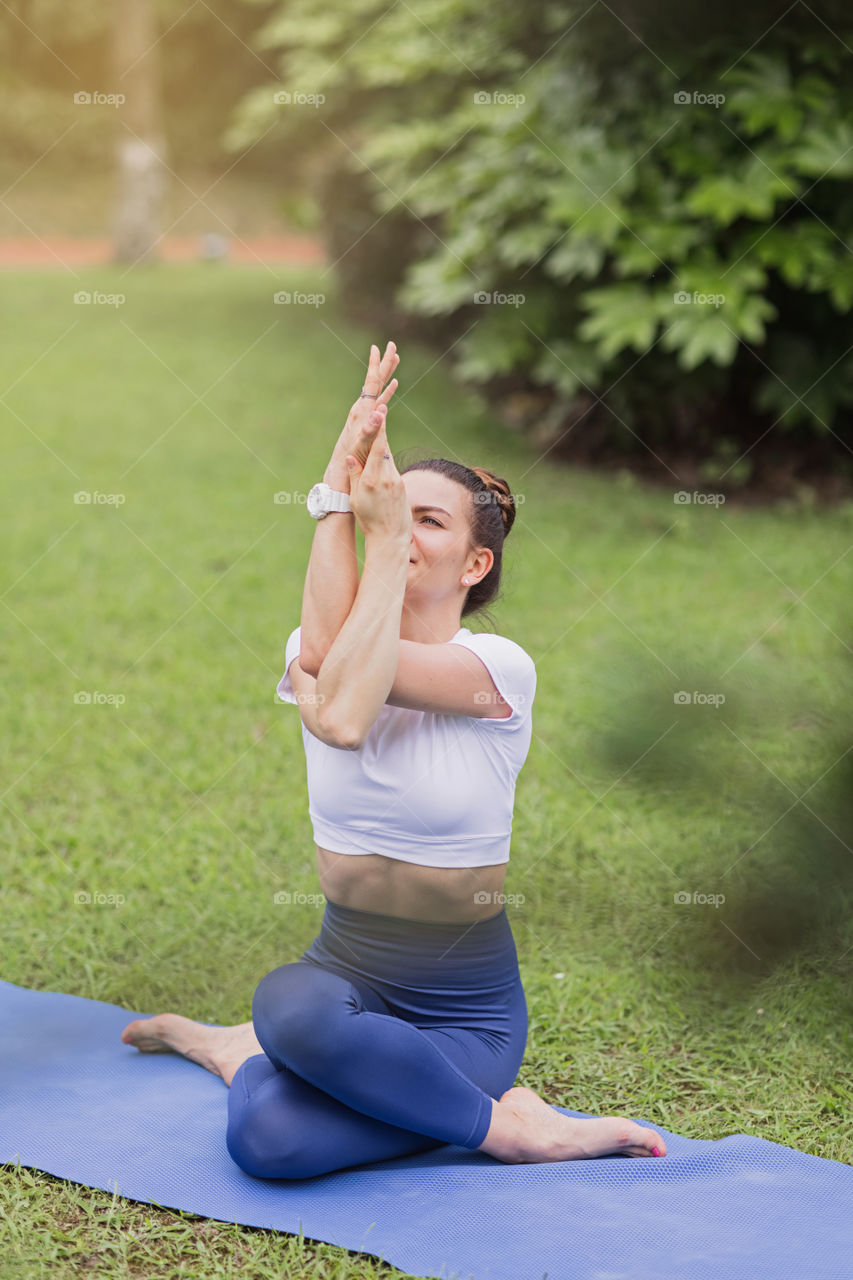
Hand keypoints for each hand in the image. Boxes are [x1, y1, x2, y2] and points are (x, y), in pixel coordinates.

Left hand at [326, 341, 399, 488]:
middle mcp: (362, 410)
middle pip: (375, 381)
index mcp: (361, 412)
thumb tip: (381, 412)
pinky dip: (388, 393)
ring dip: (387, 375)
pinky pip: (381, 402)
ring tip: (394, 359)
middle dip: (383, 364)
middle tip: (391, 345)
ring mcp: (365, 416)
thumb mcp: (360, 446)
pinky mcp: (369, 423)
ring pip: (378, 389)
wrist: (340, 473)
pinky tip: (393, 387)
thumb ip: (369, 429)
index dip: (376, 366)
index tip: (378, 347)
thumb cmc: (350, 461)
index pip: (371, 384)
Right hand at [345, 419, 411, 543]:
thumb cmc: (369, 521)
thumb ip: (355, 476)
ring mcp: (396, 480)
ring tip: (378, 423)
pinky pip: (391, 465)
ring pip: (388, 455)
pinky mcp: (401, 484)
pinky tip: (381, 449)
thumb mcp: (357, 499)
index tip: (381, 410)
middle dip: (381, 427)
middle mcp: (386, 477)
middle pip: (384, 446)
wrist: (391, 537)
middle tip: (379, 406)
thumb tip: (350, 456)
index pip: (377, 447)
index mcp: (372, 480)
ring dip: (382, 441)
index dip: (379, 427)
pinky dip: (385, 456)